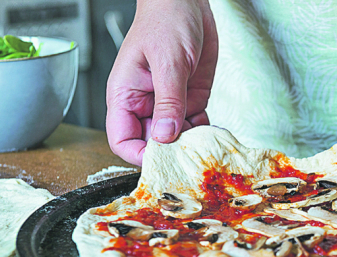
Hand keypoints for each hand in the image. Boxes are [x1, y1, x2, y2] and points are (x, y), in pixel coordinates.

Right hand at [106, 0, 217, 164]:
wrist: (188, 2)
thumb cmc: (166, 20)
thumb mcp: (168, 62)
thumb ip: (168, 101)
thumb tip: (164, 136)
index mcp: (126, 95)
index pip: (122, 139)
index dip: (138, 155)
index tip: (161, 160)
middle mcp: (146, 104)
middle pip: (151, 144)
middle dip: (170, 153)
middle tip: (191, 157)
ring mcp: (170, 104)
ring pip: (176, 138)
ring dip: (191, 145)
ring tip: (206, 147)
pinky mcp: (190, 99)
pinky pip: (195, 126)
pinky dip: (205, 134)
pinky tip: (214, 135)